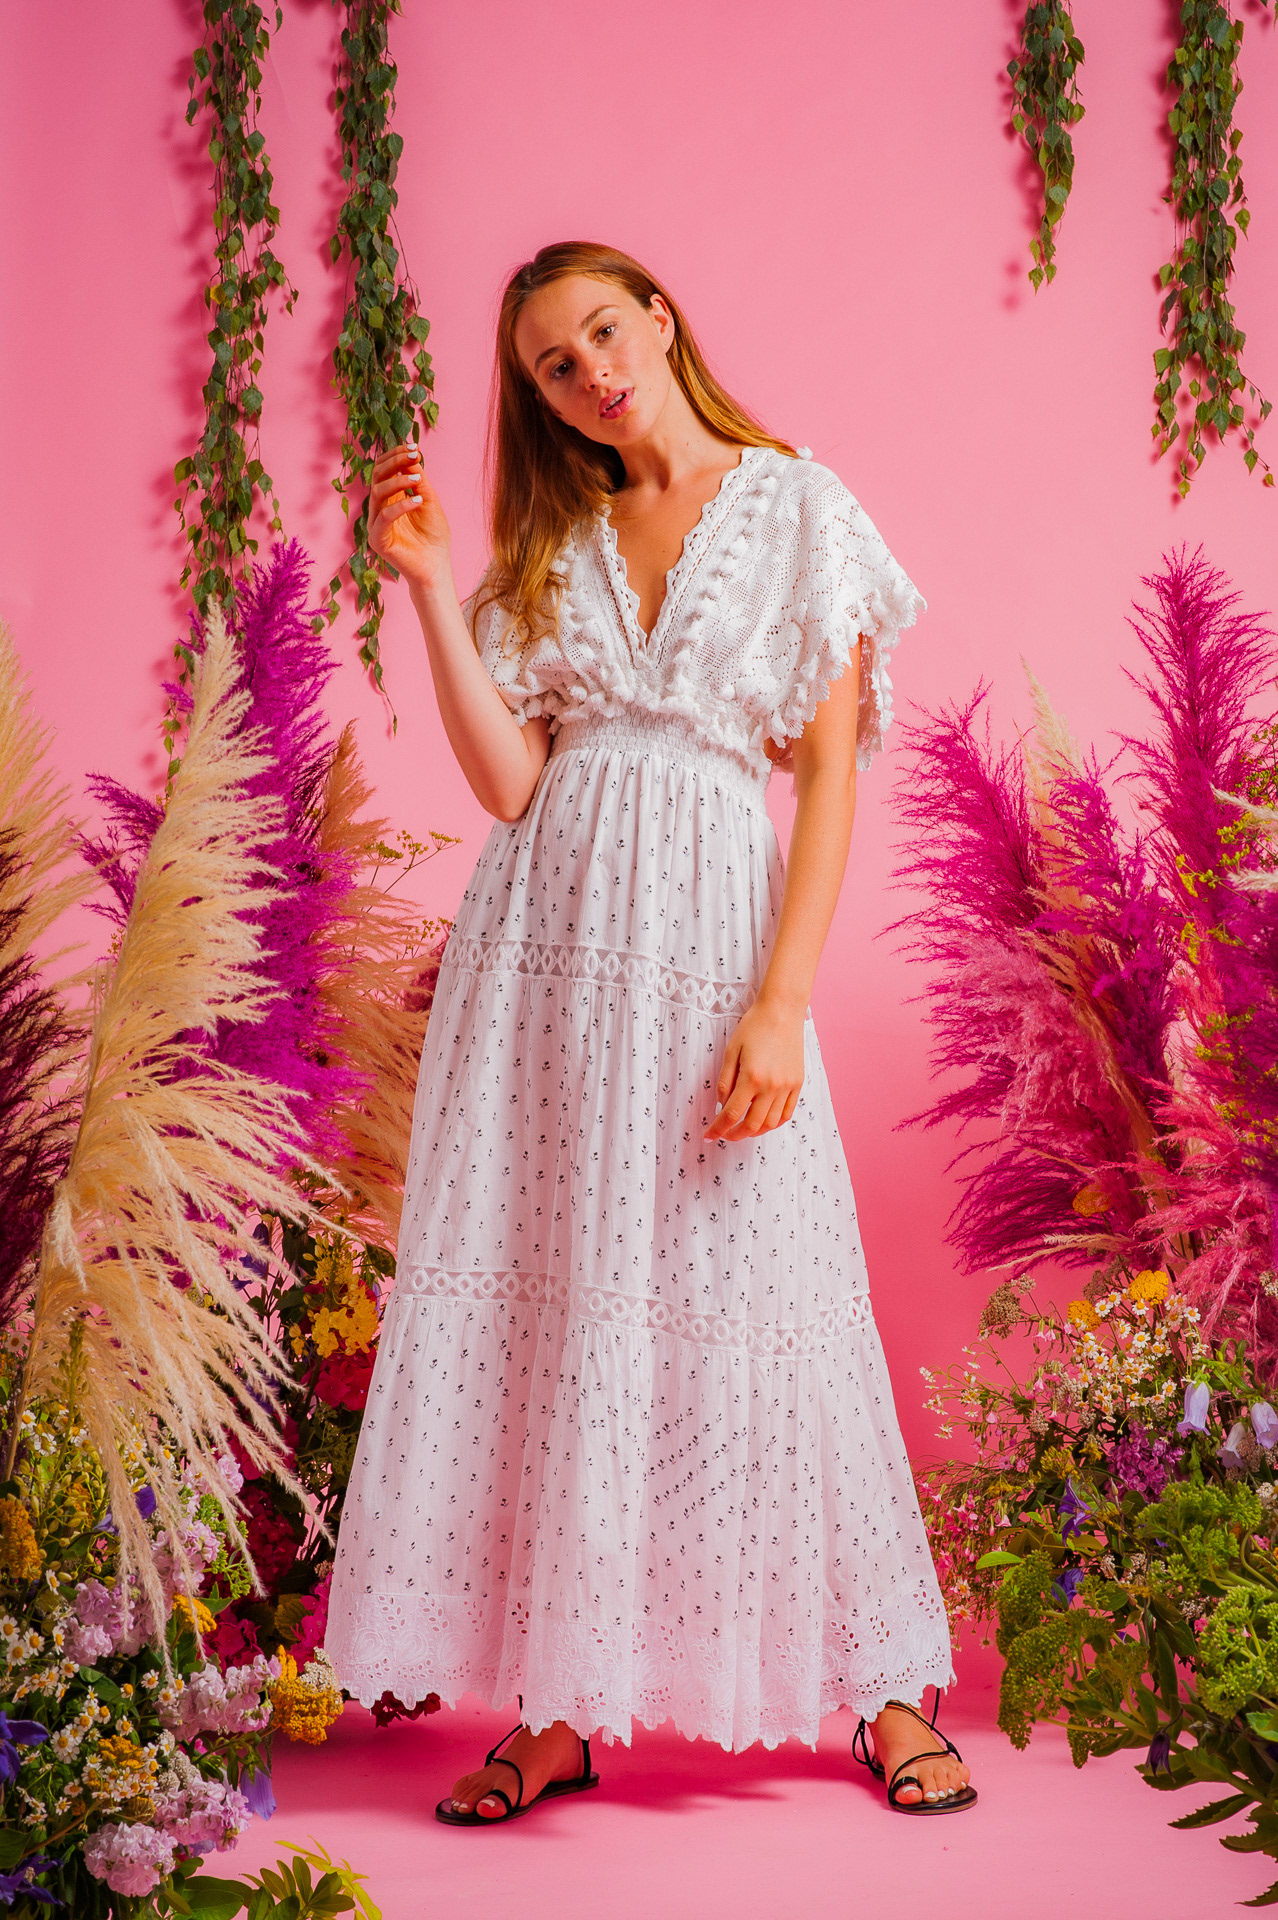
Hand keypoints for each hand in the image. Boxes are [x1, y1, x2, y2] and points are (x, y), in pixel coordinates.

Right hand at [366, 443, 451, 593]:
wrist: (436, 567)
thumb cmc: (433, 537)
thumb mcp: (430, 502)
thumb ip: (419, 481)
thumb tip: (412, 456)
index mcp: (390, 497)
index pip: (384, 469)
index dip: (396, 455)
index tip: (414, 447)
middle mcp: (380, 507)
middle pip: (377, 476)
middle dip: (395, 461)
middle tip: (414, 455)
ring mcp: (376, 523)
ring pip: (378, 492)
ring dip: (398, 480)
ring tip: (418, 479)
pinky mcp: (378, 539)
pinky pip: (384, 517)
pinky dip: (401, 505)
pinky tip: (418, 501)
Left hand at [704, 996, 804, 1140]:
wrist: (782, 1011)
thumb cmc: (754, 1027)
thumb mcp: (731, 1051)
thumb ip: (725, 1081)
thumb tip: (722, 1105)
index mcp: (751, 1078)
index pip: (731, 1114)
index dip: (718, 1129)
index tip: (708, 1136)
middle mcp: (772, 1086)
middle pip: (752, 1125)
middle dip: (735, 1134)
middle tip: (724, 1133)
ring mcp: (787, 1087)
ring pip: (771, 1124)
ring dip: (754, 1131)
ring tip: (742, 1127)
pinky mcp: (797, 1083)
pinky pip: (786, 1113)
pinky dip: (774, 1123)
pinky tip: (763, 1121)